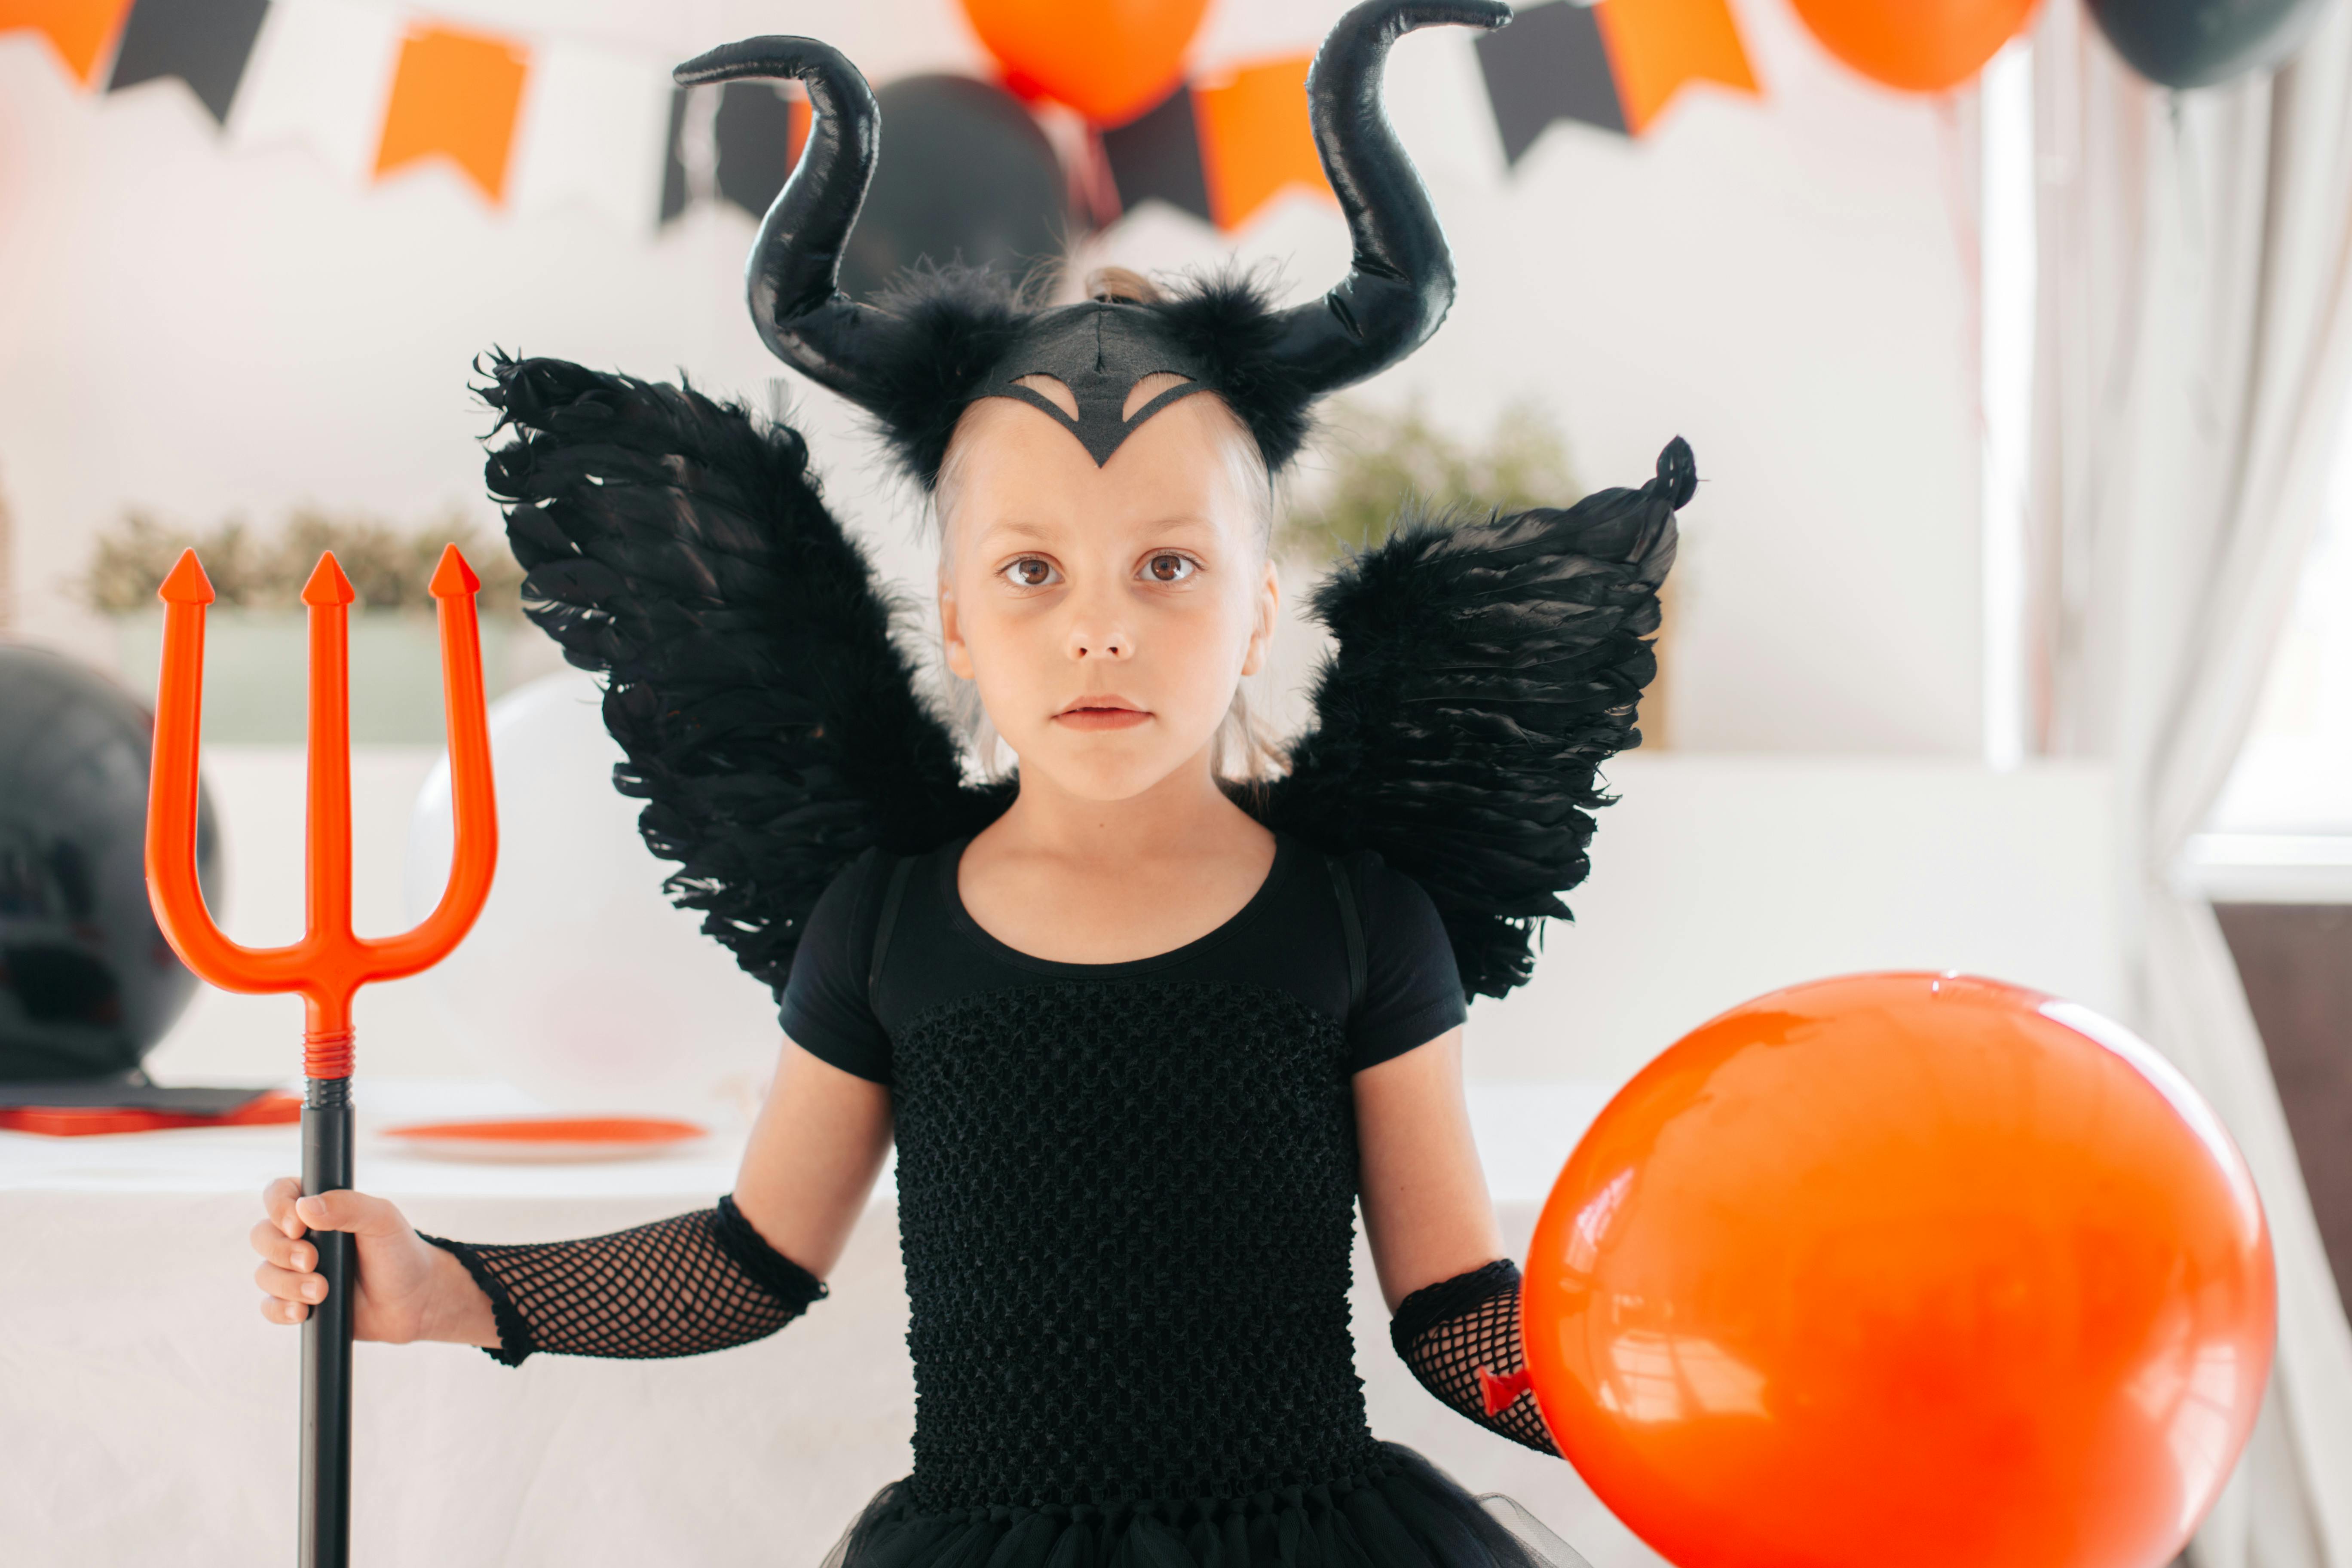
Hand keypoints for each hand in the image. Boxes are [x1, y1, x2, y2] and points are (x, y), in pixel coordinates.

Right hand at [249, 1177, 489, 1345]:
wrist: (416, 1299)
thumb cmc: (400, 1251)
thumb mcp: (382, 1220)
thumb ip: (348, 1206)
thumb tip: (304, 1207)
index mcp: (320, 1207)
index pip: (279, 1194)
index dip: (278, 1207)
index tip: (298, 1225)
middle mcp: (302, 1237)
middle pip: (262, 1236)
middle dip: (281, 1251)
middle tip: (312, 1262)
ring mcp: (297, 1271)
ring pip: (264, 1274)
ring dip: (287, 1284)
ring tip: (321, 1292)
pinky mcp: (299, 1301)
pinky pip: (270, 1306)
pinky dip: (281, 1310)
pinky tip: (303, 1312)